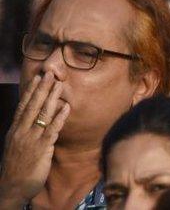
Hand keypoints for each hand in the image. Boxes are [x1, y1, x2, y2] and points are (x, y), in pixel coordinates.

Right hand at [0, 72, 69, 204]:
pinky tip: (66, 107)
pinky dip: (60, 118)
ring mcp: (31, 139)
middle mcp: (22, 132)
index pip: (23, 107)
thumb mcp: (16, 146)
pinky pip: (52, 130)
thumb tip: (33, 119)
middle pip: (33, 106)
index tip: (38, 78)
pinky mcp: (41, 149)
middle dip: (42, 89)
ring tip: (60, 84)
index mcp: (15, 130)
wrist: (11, 187)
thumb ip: (24, 132)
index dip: (31, 91)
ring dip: (52, 98)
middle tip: (50, 73)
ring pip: (43, 114)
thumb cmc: (16, 167)